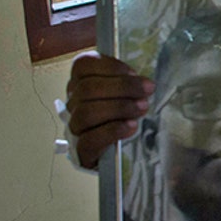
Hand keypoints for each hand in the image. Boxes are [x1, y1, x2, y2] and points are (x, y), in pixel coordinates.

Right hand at [66, 51, 154, 167]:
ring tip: (142, 108)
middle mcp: (73, 103)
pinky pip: (90, 140)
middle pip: (87, 88)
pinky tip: (131, 127)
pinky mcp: (81, 151)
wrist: (115, 155)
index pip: (82, 65)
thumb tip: (145, 82)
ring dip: (119, 107)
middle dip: (122, 87)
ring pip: (86, 112)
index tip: (134, 72)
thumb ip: (129, 82)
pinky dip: (113, 130)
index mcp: (80, 84)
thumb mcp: (126, 94)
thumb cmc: (122, 117)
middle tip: (147, 90)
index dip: (109, 66)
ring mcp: (75, 128)